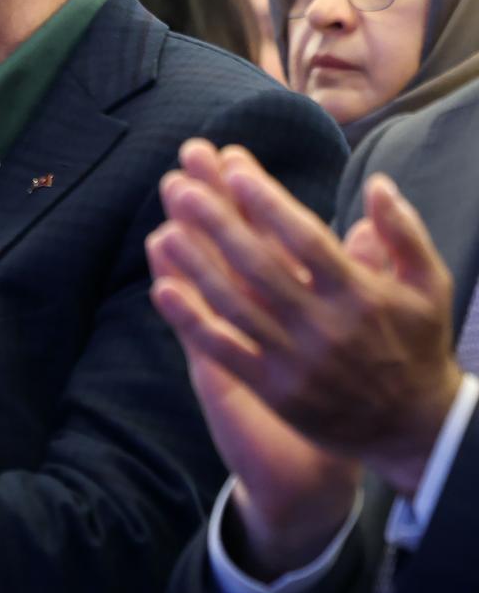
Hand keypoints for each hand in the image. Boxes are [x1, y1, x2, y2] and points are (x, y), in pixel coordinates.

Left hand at [148, 140, 460, 496]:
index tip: (233, 166)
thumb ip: (403, 233)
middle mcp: (324, 325)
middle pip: (258, 264)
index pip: (303, 237)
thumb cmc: (417, 345)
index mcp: (358, 293)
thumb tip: (377, 183)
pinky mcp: (274, 390)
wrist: (414, 426)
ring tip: (164, 226)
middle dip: (217, 220)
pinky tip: (163, 289)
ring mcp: (295, 359)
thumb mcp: (429, 285)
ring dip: (195, 264)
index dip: (266, 200)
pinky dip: (192, 322)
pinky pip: (225, 351)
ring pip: (234, 304)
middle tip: (182, 184)